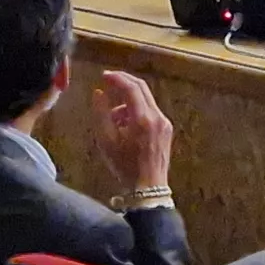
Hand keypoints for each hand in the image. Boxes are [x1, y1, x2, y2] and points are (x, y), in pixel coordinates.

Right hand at [92, 71, 175, 194]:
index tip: (104, 76)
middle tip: (109, 81)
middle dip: (124, 82)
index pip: (131, 88)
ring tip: (113, 119)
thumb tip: (98, 93)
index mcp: (143, 119)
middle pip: (141, 88)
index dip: (116, 78)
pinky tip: (125, 127)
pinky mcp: (166, 130)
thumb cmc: (125, 167)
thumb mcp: (106, 141)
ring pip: (145, 101)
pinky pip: (150, 112)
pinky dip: (136, 112)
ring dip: (128, 102)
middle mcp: (157, 117)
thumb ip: (101, 114)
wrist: (148, 188)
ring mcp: (164, 123)